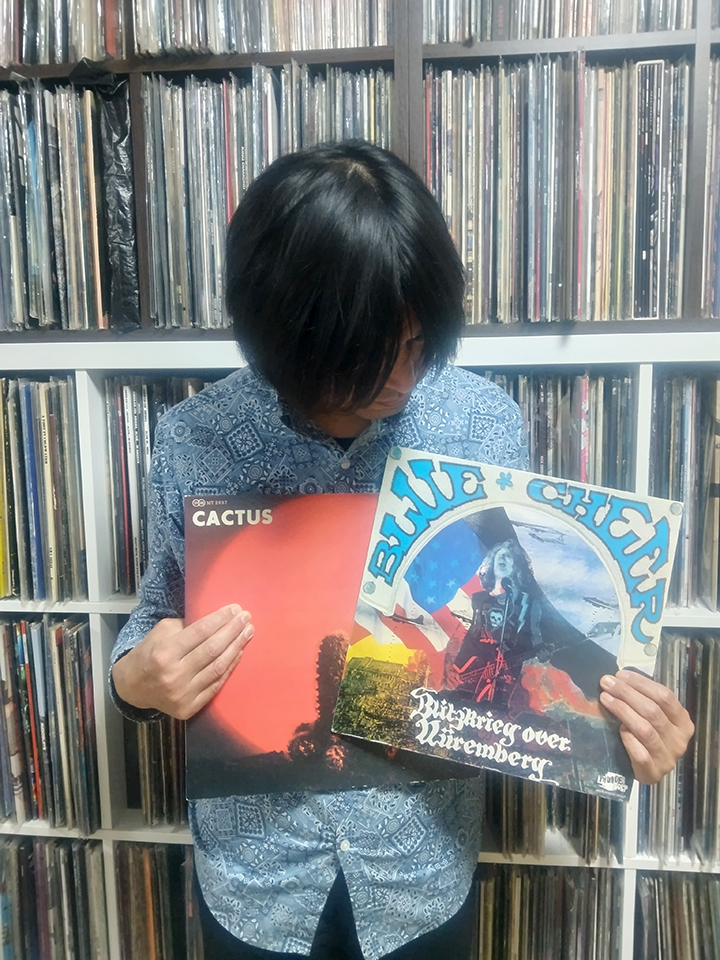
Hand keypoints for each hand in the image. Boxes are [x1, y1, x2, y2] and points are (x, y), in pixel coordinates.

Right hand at [112, 604, 253, 719]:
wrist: (132, 687)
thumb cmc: (149, 653)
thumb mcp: (161, 632)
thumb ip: (186, 625)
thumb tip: (217, 619)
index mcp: (164, 653)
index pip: (200, 632)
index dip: (220, 619)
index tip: (235, 609)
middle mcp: (173, 675)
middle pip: (212, 649)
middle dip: (233, 631)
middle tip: (246, 618)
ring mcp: (182, 694)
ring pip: (217, 667)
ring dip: (236, 648)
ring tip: (247, 632)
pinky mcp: (188, 708)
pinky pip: (215, 686)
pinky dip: (229, 668)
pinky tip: (238, 653)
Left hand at [599, 670, 693, 784]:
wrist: (650, 771)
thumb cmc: (650, 736)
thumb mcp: (654, 717)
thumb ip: (644, 700)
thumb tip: (619, 678)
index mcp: (683, 722)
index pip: (665, 696)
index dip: (642, 683)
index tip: (620, 675)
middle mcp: (679, 740)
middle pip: (653, 711)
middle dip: (627, 693)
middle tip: (606, 683)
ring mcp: (667, 757)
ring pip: (645, 729)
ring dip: (623, 711)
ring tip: (605, 698)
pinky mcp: (653, 772)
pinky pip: (640, 752)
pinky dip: (628, 738)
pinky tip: (618, 729)